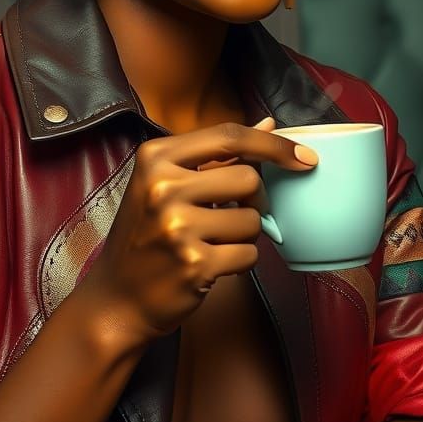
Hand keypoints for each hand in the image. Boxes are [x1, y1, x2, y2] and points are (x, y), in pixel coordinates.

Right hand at [82, 116, 316, 343]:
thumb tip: (268, 123)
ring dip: (245, 235)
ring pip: (252, 220)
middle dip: (254, 200)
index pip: (229, 136)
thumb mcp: (167, 184)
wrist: (117, 298)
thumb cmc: (147, 235)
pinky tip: (212, 264)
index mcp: (156, 157)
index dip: (273, 145)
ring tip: (213, 242)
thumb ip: (217, 153)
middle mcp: (162, 187)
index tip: (305, 157)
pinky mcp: (193, 264)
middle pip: (248, 178)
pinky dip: (240, 261)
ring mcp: (176, 226)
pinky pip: (249, 254)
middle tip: (233, 214)